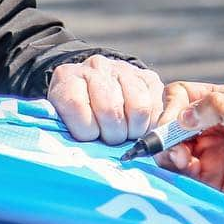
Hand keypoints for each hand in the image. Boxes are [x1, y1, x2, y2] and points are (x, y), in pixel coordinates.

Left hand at [48, 55, 163, 144]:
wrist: (97, 90)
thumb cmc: (80, 115)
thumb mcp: (66, 124)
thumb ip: (71, 136)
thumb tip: (86, 155)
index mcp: (68, 78)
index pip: (75, 105)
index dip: (85, 131)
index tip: (90, 137)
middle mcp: (96, 67)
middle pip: (110, 109)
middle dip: (112, 134)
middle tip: (110, 138)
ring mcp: (123, 69)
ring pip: (138, 107)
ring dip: (134, 130)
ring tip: (125, 132)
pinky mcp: (148, 77)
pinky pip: (156, 106)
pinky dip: (150, 123)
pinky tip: (138, 124)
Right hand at [155, 81, 223, 223]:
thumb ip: (219, 109)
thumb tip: (183, 114)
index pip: (184, 95)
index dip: (172, 106)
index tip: (170, 122)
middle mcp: (213, 124)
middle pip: (174, 122)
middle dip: (165, 131)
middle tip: (164, 144)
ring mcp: (211, 150)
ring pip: (174, 146)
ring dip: (168, 150)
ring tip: (177, 158)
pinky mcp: (211, 176)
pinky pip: (183, 169)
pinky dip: (176, 167)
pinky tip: (183, 167)